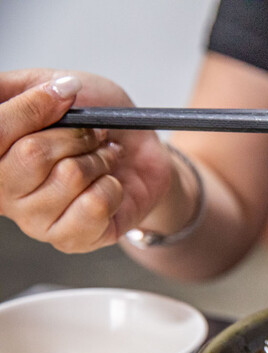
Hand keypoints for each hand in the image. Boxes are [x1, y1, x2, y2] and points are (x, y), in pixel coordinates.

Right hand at [0, 69, 171, 252]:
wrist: (140, 155)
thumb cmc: (94, 122)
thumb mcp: (55, 84)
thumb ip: (17, 88)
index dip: (32, 107)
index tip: (67, 93)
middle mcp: (3, 191)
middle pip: (32, 154)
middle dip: (76, 135)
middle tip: (94, 135)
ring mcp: (33, 220)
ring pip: (69, 176)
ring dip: (99, 160)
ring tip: (104, 159)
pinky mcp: (69, 239)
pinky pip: (95, 204)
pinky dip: (113, 186)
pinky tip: (109, 185)